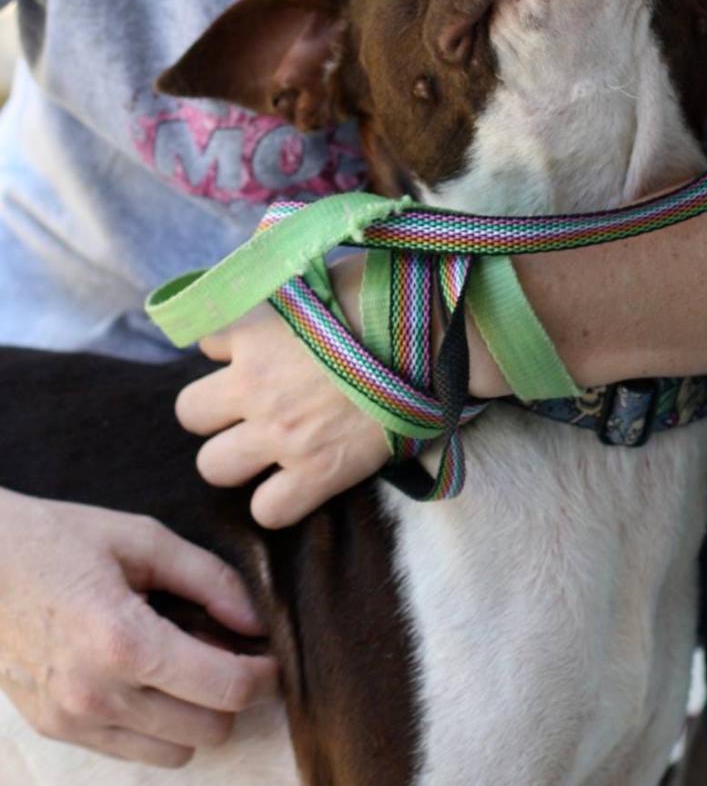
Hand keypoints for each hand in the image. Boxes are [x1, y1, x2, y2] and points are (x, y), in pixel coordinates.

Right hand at [0, 490, 277, 766]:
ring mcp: (73, 721)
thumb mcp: (142, 540)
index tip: (273, 656)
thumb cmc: (58, 540)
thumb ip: (210, 580)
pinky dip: (157, 725)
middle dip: (233, 694)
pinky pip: (134, 752)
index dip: (266, 676)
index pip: (226, 688)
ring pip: (176, 752)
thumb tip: (259, 622)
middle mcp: (97, 695)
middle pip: (210, 730)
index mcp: (124, 641)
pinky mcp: (56, 731)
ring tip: (186, 665)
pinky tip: (148, 678)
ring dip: (196, 715)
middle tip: (229, 653)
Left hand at [175, 256, 511, 526]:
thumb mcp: (324, 274)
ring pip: (214, 466)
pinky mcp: (316, 473)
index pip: (206, 342)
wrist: (437, 329)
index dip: (234, 350)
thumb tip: (284, 296)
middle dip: (218, 412)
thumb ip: (289, 294)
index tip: (265, 351)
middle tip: (255, 408)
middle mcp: (254, 383)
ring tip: (271, 448)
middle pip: (190, 412)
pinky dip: (281, 501)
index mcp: (254, 328)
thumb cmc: (389, 291)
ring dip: (237, 459)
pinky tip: (303, 482)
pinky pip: (268, 511)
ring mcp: (281, 432)